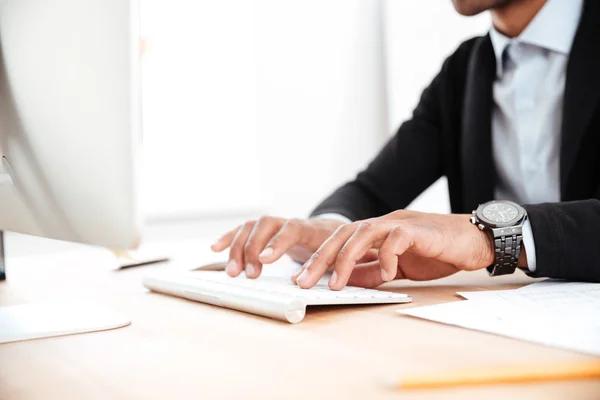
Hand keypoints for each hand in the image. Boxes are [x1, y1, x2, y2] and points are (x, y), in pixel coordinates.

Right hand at [211, 217, 344, 278]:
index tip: (264, 260)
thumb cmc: (335, 249)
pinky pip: (244, 230)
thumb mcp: (337, 258)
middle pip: (265, 226)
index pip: (292, 229)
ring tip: (233, 271)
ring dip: (238, 248)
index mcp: (311, 229)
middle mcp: (290, 222)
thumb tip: (303, 282)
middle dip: (252, 249)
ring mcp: (276, 224)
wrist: (335, 231)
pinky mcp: (266, 230)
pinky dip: (229, 238)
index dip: (277, 243)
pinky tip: (215, 248)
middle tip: (248, 275)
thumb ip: (323, 267)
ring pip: (251, 227)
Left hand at [292, 211, 496, 289]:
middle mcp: (383, 223)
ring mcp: (399, 224)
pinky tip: (384, 274)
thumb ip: (373, 270)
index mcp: (376, 232)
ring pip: (363, 233)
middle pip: (343, 234)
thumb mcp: (398, 267)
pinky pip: (395, 239)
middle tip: (304, 281)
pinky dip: (386, 256)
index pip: (340, 241)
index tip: (301, 279)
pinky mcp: (418, 229)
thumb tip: (348, 282)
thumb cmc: (437, 252)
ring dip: (345, 258)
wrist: (474, 241)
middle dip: (321, 258)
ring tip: (336, 283)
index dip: (319, 259)